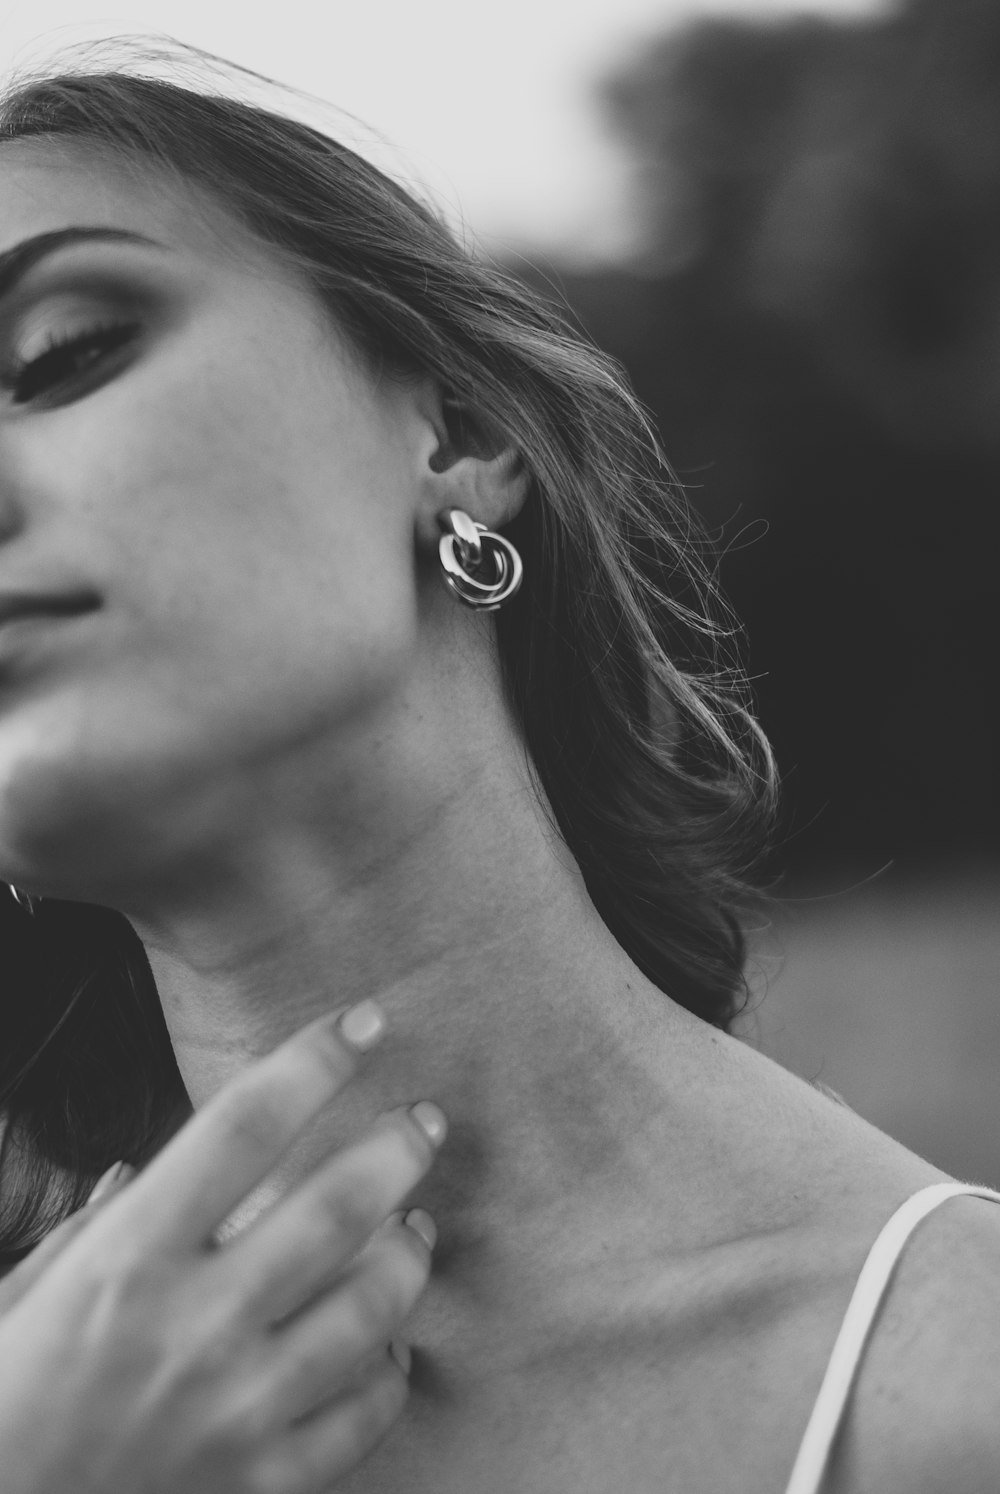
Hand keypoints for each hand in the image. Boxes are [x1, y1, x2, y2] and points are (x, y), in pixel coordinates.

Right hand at [0, 1002, 443, 1492]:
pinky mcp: (262, 1482)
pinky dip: (394, 1371)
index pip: (243, 1128)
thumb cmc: (5, 1404)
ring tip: (419, 1225)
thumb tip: (142, 1173)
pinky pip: (363, 1418)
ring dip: (411, 1255)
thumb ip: (93, 1227)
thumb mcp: (22, 1293)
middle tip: (427, 1119)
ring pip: (372, 1309)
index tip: (363, 1023)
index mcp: (128, 1258)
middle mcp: (193, 1325)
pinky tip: (393, 1341)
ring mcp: (237, 1408)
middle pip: (335, 1209)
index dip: (315, 1061)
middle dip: (399, 1148)